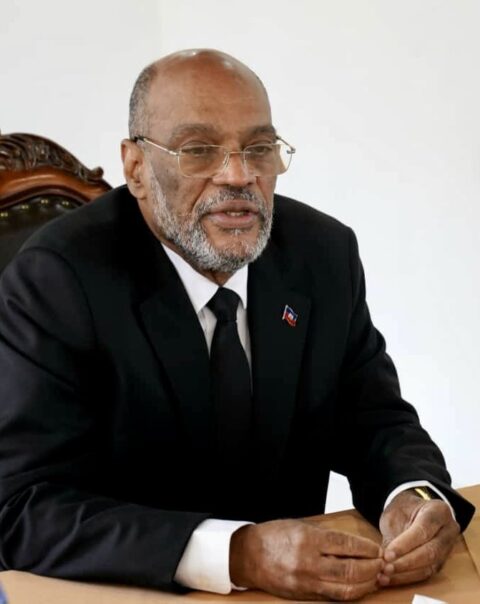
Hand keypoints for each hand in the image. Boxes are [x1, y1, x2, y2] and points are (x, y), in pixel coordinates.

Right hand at [229, 518, 383, 600]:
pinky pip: (333, 597)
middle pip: (350, 570)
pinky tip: (359, 588)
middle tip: (382, 564)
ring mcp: (306, 582)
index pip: (347, 545)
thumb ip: (326, 537)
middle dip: (372, 568)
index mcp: (308, 540)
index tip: (377, 549)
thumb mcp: (300, 527)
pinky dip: (350, 593)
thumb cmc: (274, 536)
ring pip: (345, 588)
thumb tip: (355, 546)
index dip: (367, 549)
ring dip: (365, 584)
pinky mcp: (304, 595)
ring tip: (375, 577)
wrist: (248, 555)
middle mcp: (308, 562)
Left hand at [379, 489, 459, 586]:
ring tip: (386, 575)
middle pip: (430, 551)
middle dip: (406, 562)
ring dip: (405, 573)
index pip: (423, 530)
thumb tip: (384, 557)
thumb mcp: (395, 513)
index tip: (387, 555)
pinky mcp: (441, 562)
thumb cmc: (404, 510)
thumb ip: (393, 533)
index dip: (404, 545)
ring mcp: (447, 548)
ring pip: (429, 566)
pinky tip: (391, 578)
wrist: (413, 512)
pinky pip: (425, 573)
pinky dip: (407, 577)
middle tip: (386, 567)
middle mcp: (448, 530)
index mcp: (438, 511)